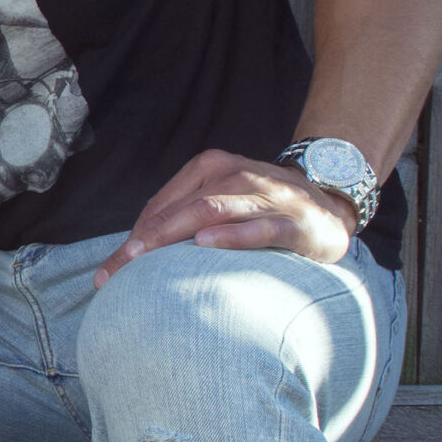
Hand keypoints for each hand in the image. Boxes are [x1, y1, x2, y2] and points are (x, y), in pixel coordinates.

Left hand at [95, 150, 358, 287]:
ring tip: (142, 261)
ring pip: (210, 211)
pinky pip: (258, 228)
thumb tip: (134, 255)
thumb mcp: (223, 200)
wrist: (332, 203)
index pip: (162, 203)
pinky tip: (205, 245)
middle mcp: (235, 175)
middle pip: (179, 209)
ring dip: (172, 236)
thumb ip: (184, 218)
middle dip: (142, 243)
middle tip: (114, 274)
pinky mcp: (293, 221)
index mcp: (211, 167)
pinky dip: (231, 235)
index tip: (109, 271)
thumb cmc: (265, 207)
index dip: (133, 236)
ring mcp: (265, 195)